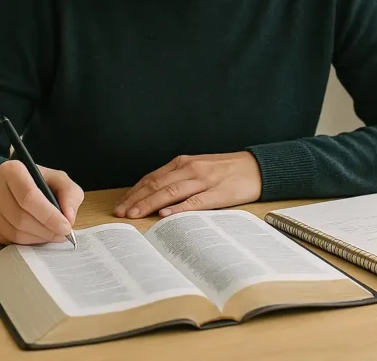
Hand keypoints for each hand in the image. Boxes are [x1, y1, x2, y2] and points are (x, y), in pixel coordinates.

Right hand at [0, 161, 83, 244]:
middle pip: (21, 217)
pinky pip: (7, 240)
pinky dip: (27, 242)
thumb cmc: (37, 182)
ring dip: (38, 238)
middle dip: (46, 230)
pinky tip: (37, 235)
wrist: (11, 186)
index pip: (29, 197)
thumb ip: (69, 193)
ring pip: (14, 232)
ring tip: (52, 234)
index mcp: (11, 170)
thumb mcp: (58, 179)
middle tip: (62, 234)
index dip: (49, 215)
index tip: (65, 227)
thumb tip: (68, 217)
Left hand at [113, 152, 261, 218]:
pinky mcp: (217, 193)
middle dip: (136, 199)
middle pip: (157, 185)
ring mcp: (203, 180)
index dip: (134, 191)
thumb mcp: (198, 169)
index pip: (152, 178)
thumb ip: (178, 179)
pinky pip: (194, 201)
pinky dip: (178, 208)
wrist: (256, 167)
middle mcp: (190, 169)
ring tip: (134, 214)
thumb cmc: (226, 171)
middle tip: (120, 213)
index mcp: (183, 163)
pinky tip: (165, 214)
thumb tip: (154, 197)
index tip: (121, 203)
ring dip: (149, 204)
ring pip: (170, 192)